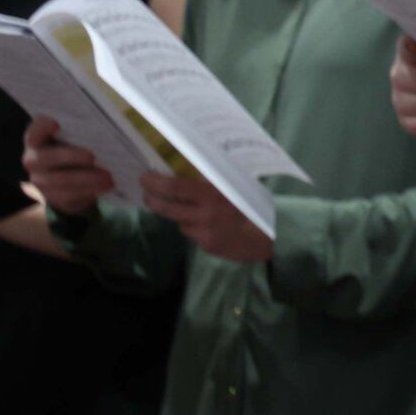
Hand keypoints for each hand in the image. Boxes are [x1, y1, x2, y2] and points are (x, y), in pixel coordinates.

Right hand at [21, 116, 115, 216]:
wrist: (66, 179)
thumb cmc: (72, 148)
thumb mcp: (72, 138)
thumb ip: (78, 132)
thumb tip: (102, 129)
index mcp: (36, 139)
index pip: (34, 131)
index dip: (43, 127)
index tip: (57, 124)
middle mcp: (32, 159)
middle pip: (48, 158)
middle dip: (71, 157)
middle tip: (92, 157)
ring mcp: (38, 181)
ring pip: (61, 181)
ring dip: (87, 179)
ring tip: (108, 178)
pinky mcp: (51, 198)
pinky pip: (69, 196)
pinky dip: (89, 191)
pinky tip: (104, 187)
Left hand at [140, 172, 272, 262]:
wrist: (270, 236)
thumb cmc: (255, 204)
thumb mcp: (237, 186)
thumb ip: (215, 182)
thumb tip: (192, 168)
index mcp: (214, 195)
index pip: (177, 188)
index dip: (157, 183)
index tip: (145, 178)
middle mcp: (205, 214)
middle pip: (168, 207)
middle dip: (153, 199)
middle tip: (146, 192)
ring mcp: (204, 233)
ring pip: (179, 221)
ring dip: (177, 214)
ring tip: (182, 206)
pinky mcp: (206, 246)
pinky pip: (191, 232)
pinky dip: (193, 226)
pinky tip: (205, 223)